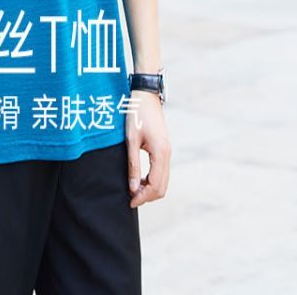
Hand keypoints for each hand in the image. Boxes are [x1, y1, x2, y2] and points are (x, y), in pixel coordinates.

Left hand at [125, 89, 170, 206]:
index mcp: (161, 153)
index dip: (142, 197)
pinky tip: (139, 178)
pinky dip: (152, 180)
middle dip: (147, 196)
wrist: (145, 95)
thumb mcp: (131, 140)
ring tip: (133, 189)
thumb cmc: (136, 114)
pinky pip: (161, 171)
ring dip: (149, 189)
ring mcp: (167, 151)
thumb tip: (133, 187)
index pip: (155, 185)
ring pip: (163, 181)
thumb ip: (133, 165)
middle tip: (130, 197)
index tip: (129, 201)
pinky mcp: (164, 148)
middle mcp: (167, 154)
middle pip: (162, 187)